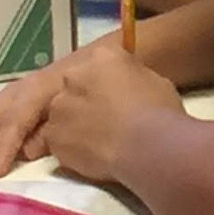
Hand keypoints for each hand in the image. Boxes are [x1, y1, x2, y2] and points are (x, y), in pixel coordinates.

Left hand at [35, 39, 188, 181]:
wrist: (150, 146)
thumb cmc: (160, 112)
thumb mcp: (154, 80)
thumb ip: (130, 78)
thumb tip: (125, 87)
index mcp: (101, 57)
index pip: (98, 65)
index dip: (107, 83)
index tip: (118, 98)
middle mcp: (73, 77)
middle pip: (73, 88)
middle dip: (85, 102)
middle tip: (107, 121)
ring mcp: (59, 108)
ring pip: (62, 116)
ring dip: (75, 126)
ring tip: (100, 143)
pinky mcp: (53, 138)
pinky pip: (59, 142)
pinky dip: (71, 148)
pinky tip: (94, 156)